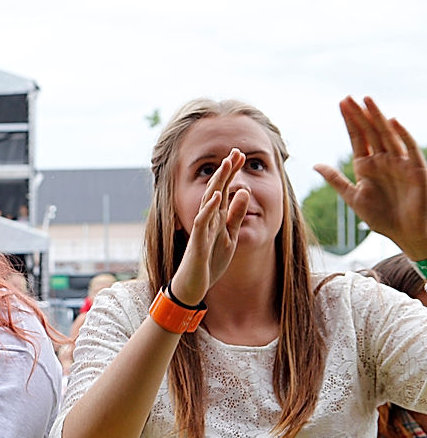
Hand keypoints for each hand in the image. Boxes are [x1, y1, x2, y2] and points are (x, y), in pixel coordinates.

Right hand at [170, 150, 249, 303]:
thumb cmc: (209, 262)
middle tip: (235, 151)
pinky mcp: (197, 242)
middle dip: (226, 171)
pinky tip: (217, 196)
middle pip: (216, 190)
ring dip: (218, 183)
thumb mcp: (229, 237)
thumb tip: (244, 193)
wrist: (192, 286)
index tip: (242, 155)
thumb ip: (235, 215)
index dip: (233, 173)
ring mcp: (201, 230)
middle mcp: (207, 219)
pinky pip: (202, 223)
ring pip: (209, 202)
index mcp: (216, 218)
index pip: (225, 189)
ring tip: (226, 165)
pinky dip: (209, 209)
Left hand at [314, 96, 426, 258]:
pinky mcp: (415, 170)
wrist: (407, 233)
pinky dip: (401, 135)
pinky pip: (409, 148)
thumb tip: (316, 165)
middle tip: (347, 98)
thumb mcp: (353, 197)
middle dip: (359, 115)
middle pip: (370, 132)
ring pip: (387, 135)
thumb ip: (336, 180)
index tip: (341, 103)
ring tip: (366, 101)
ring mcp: (400, 163)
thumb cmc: (383, 217)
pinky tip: (391, 122)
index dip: (350, 121)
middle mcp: (384, 160)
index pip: (357, 138)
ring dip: (377, 118)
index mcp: (368, 165)